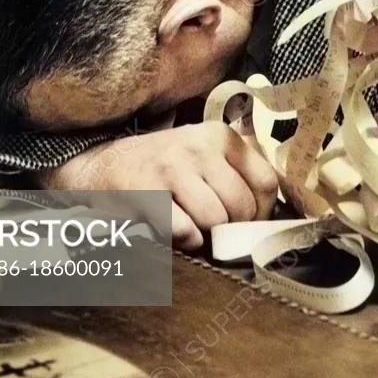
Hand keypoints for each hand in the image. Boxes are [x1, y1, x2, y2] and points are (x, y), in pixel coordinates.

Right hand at [38, 123, 277, 251]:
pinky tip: (177, 232)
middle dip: (232, 229)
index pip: (266, 182)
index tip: (248, 223)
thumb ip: (238, 172)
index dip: (262, 212)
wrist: (105, 164)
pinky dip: (186, 241)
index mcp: (221, 136)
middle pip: (242, 206)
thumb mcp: (205, 153)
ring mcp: (173, 167)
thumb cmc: (165, 166)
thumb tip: (272, 215)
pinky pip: (185, 231)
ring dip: (207, 237)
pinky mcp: (149, 192)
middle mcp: (200, 146)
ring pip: (216, 220)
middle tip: (216, 231)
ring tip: (195, 229)